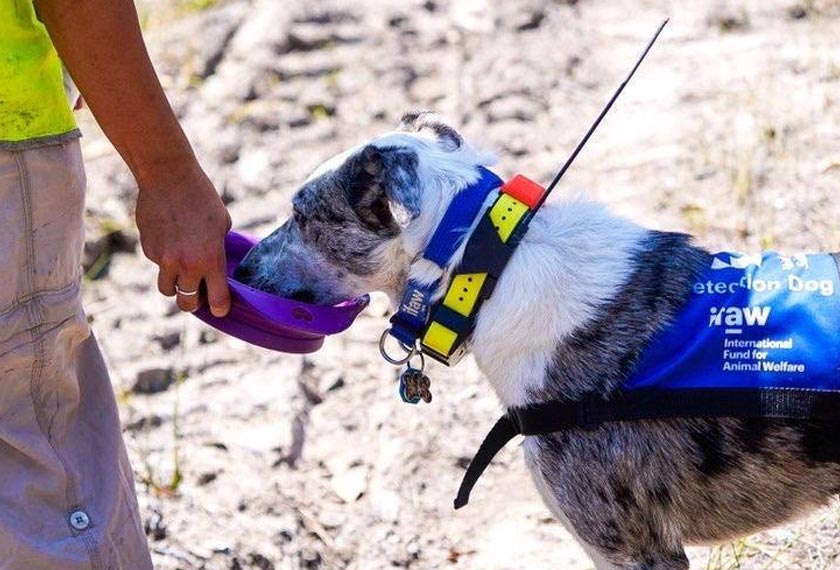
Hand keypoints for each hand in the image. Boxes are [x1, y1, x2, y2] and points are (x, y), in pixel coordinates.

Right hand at [135, 163, 231, 315]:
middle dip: (193, 302)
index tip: (221, 309)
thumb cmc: (202, 198)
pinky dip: (163, 260)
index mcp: (211, 260)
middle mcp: (186, 265)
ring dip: (175, 285)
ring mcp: (164, 260)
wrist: (168, 178)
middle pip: (186, 303)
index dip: (220, 308)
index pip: (218, 300)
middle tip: (198, 294)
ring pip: (167, 289)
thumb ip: (218, 249)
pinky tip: (169, 239)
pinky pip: (157, 265)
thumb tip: (216, 264)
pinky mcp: (148, 250)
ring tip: (181, 270)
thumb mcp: (222, 224)